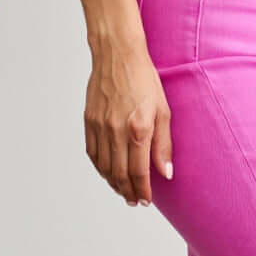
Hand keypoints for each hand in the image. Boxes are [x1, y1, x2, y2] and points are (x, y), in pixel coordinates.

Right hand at [84, 38, 172, 206]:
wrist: (117, 54)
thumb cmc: (144, 79)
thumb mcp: (163, 111)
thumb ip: (164, 145)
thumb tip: (166, 173)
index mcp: (138, 129)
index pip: (139, 172)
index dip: (143, 190)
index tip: (146, 200)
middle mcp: (116, 131)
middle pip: (120, 174)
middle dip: (128, 192)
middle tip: (135, 201)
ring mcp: (100, 126)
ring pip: (104, 167)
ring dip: (114, 183)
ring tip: (123, 191)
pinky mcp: (89, 121)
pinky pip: (93, 153)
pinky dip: (100, 168)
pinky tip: (108, 173)